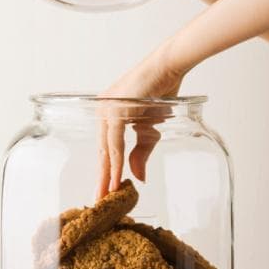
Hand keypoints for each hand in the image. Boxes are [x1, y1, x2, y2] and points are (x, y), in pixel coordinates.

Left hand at [97, 40, 184, 197]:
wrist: (168, 68)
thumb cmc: (160, 91)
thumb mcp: (149, 127)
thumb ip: (141, 150)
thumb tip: (137, 176)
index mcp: (108, 113)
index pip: (105, 147)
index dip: (105, 170)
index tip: (105, 190)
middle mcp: (103, 110)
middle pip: (101, 150)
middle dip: (101, 177)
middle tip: (100, 201)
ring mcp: (107, 109)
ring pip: (106, 148)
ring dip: (107, 174)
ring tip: (107, 196)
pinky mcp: (116, 109)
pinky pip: (115, 142)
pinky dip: (116, 161)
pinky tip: (116, 178)